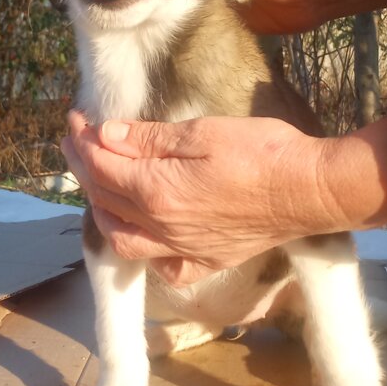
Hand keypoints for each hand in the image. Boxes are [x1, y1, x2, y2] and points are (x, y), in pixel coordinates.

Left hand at [61, 110, 323, 285]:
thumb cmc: (262, 151)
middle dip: (83, 167)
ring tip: (97, 186)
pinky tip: (145, 235)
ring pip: (122, 238)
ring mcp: (183, 250)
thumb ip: (149, 139)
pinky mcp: (206, 261)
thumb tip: (105, 135)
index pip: (101, 165)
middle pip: (105, 199)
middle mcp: (162, 227)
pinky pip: (162, 266)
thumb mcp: (203, 131)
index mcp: (157, 191)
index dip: (83, 140)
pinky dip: (144, 251)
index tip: (76, 118)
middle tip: (77, 141)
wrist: (310, 190)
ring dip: (101, 210)